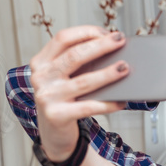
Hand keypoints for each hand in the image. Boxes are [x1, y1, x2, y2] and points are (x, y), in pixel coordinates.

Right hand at [29, 26, 130, 160]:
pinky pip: (89, 107)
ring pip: (84, 81)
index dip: (85, 32)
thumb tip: (111, 49)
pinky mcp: (57, 115)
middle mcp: (41, 77)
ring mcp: (47, 97)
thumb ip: (77, 64)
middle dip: (101, 46)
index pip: (62, 38)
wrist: (53, 133)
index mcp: (41, 62)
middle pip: (74, 56)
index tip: (106, 32)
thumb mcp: (63, 78)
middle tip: (120, 40)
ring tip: (125, 68)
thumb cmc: (63, 100)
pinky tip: (121, 101)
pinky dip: (108, 104)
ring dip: (108, 73)